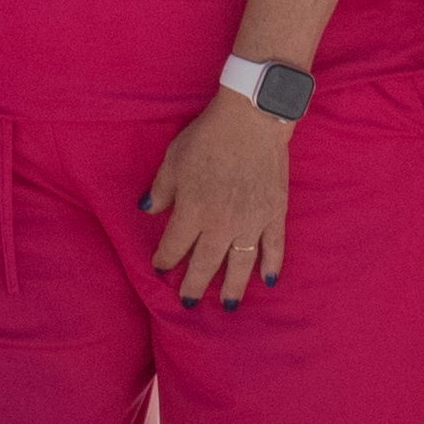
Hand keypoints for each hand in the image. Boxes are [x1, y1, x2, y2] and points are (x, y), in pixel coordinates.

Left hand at [139, 92, 294, 303]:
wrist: (253, 118)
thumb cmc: (208, 136)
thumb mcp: (174, 159)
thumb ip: (161, 189)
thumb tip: (148, 210)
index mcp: (192, 212)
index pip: (174, 247)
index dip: (164, 260)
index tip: (160, 268)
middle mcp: (221, 225)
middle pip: (204, 265)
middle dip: (194, 286)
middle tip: (188, 303)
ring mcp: (251, 222)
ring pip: (240, 265)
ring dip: (233, 288)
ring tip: (229, 305)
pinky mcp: (275, 214)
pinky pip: (274, 247)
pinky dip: (272, 265)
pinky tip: (269, 280)